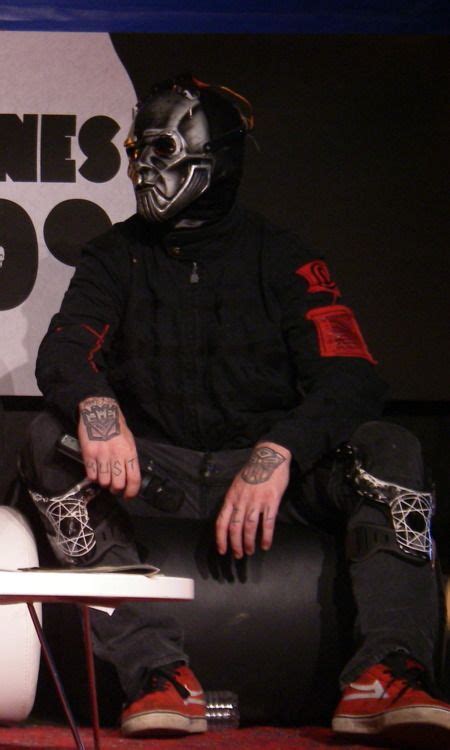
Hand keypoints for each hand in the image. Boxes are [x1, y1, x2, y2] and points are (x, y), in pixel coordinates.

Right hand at [77, 397, 140, 499]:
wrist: (99, 412)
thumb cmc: (116, 427)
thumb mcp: (129, 441)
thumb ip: (129, 458)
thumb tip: (130, 477)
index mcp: (130, 452)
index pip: (134, 479)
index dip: (131, 492)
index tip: (128, 496)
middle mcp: (117, 455)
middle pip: (118, 484)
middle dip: (116, 490)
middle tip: (114, 487)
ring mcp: (102, 455)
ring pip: (104, 482)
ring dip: (104, 483)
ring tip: (104, 477)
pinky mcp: (89, 454)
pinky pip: (91, 475)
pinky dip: (93, 477)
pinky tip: (95, 471)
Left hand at [215, 442, 290, 558]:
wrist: (269, 457)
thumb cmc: (253, 471)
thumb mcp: (237, 484)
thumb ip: (233, 500)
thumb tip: (230, 516)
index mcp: (231, 497)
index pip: (221, 522)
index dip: (220, 538)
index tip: (222, 550)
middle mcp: (241, 501)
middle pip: (235, 528)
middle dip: (235, 544)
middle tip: (238, 555)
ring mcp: (256, 501)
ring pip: (250, 527)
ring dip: (249, 543)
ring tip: (250, 551)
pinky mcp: (271, 501)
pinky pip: (267, 523)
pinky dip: (266, 536)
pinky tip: (266, 545)